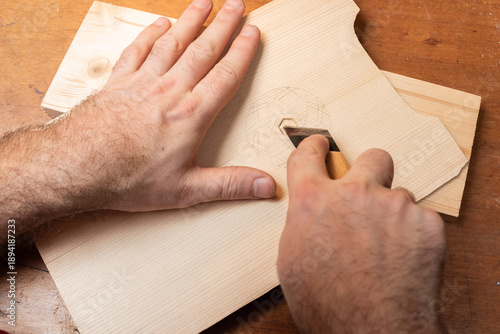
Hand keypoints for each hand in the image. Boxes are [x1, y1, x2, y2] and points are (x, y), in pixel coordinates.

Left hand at [0, 0, 275, 236]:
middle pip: (203, 50)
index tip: (252, 31)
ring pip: (173, 43)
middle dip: (223, 25)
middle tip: (236, 3)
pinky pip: (137, 49)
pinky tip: (160, 23)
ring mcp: (142, 82)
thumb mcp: (186, 190)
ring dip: (190, 20)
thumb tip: (266, 187)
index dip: (242, 52)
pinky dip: (150, 34)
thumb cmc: (129, 179)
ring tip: (204, 2)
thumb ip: (229, 185)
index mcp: (191, 115)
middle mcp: (169, 91)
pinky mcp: (118, 82)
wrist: (76, 166)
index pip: (225, 75)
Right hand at [278, 135, 445, 332]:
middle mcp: (353, 193)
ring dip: (393, 214)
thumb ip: (302, 224)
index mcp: (313, 201)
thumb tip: (308, 213)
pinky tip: (405, 260)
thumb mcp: (292, 262)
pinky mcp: (426, 222)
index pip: (308, 155)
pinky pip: (421, 219)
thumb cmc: (328, 305)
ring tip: (387, 248)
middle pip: (372, 157)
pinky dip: (415, 236)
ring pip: (399, 195)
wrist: (372, 330)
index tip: (321, 144)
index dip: (315, 147)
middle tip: (371, 193)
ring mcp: (393, 204)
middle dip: (372, 170)